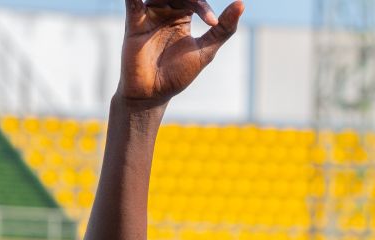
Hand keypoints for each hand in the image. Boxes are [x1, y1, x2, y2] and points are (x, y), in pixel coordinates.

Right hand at [119, 0, 243, 106]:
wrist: (152, 94)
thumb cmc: (177, 75)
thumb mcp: (204, 52)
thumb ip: (223, 30)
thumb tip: (242, 4)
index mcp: (183, 15)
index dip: (203, 6)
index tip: (211, 24)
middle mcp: (166, 11)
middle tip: (194, 2)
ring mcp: (149, 14)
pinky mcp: (134, 22)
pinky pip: (133, 1)